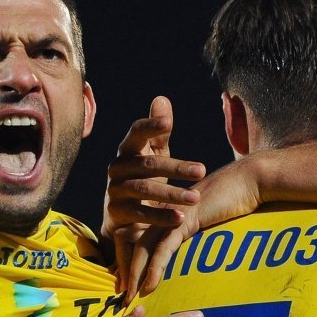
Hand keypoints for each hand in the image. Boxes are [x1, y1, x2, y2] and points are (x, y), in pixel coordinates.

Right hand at [103, 96, 204, 291]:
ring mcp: (115, 189)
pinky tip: (180, 218)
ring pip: (143, 189)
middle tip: (202, 170)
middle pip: (147, 164)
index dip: (150, 125)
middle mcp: (118, 167)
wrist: (124, 216)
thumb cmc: (144, 178)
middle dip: (176, 167)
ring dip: (171, 194)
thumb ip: (159, 132)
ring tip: (196, 198)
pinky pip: (139, 213)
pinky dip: (160, 215)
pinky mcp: (116, 212)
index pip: (136, 132)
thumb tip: (162, 98)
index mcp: (128, 149)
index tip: (168, 123)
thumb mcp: (153, 155)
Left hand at [128, 155, 263, 295]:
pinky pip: (164, 248)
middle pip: (132, 243)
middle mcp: (163, 213)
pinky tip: (149, 287)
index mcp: (165, 212)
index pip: (137, 236)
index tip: (126, 282)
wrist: (249, 180)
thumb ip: (196, 230)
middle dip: (125, 270)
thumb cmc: (234, 198)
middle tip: (121, 296)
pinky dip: (154, 269)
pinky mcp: (184, 220)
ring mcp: (171, 215)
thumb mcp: (209, 217)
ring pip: (143, 248)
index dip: (128, 258)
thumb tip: (196, 251)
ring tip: (129, 298)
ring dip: (134, 275)